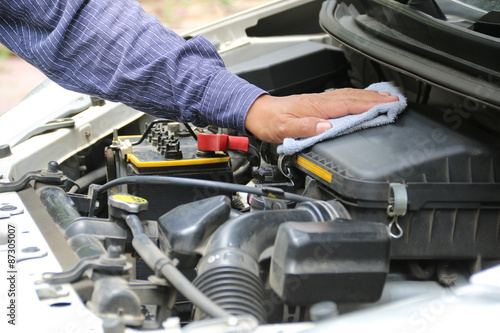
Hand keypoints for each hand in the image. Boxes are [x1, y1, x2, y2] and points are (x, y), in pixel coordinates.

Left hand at [245, 88, 398, 143]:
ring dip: (368, 95)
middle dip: (375, 98)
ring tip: (385, 96)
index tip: (386, 105)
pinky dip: (355, 96)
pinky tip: (360, 97)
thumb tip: (327, 128)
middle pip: (353, 97)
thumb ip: (306, 128)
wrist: (258, 113)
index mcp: (316, 108)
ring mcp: (319, 101)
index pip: (348, 105)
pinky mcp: (316, 103)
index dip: (369, 105)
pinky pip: (341, 97)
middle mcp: (320, 102)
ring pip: (349, 95)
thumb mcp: (285, 129)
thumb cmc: (270, 122)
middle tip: (395, 99)